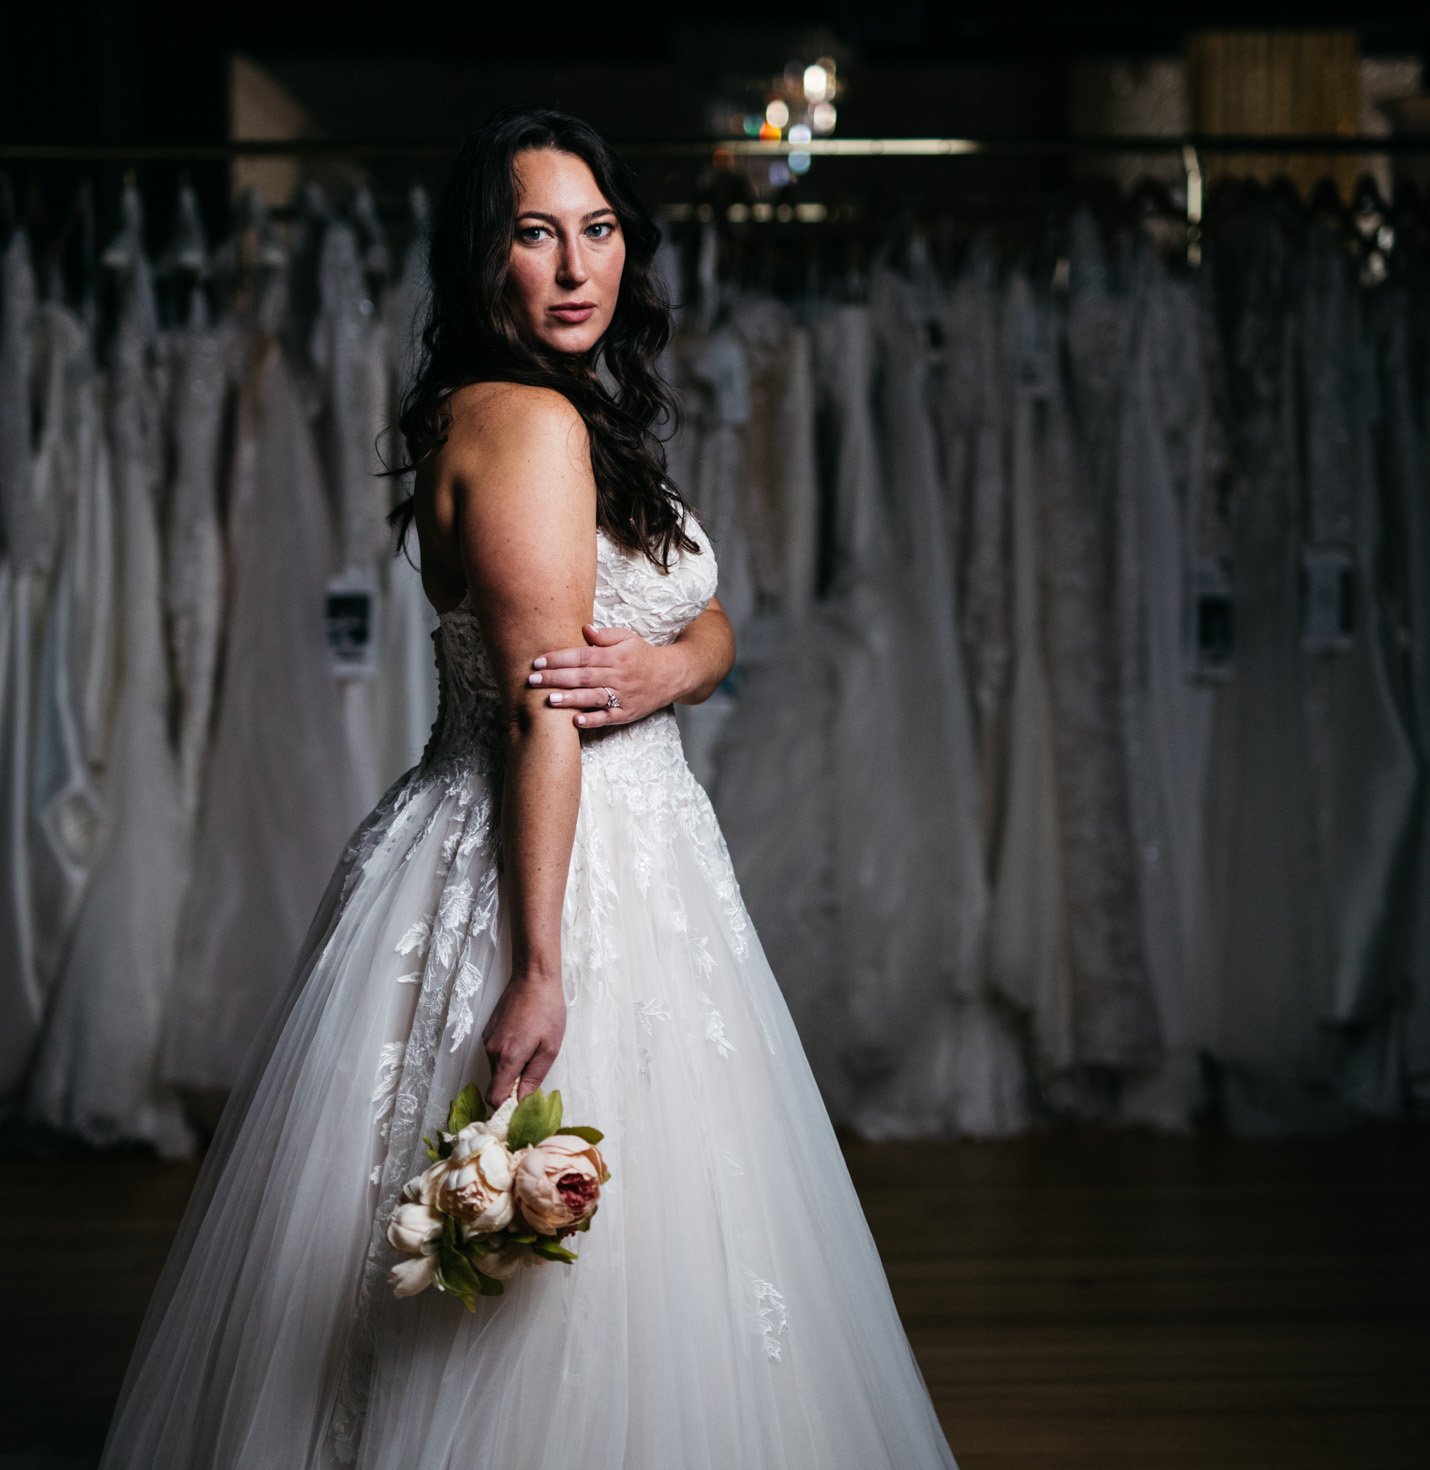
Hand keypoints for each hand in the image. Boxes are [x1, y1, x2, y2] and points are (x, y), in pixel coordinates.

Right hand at [481, 973, 566, 1106]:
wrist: (533, 977)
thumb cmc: (546, 1010)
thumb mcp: (549, 1048)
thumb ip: (533, 1078)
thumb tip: (523, 1101)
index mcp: (506, 1058)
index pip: (495, 1098)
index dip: (507, 1108)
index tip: (522, 1108)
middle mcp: (491, 1051)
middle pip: (496, 1084)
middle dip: (513, 1087)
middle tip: (535, 1076)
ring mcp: (487, 1040)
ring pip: (497, 1069)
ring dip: (513, 1070)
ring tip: (534, 1052)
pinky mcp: (489, 1031)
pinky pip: (496, 1054)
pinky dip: (509, 1056)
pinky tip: (526, 1041)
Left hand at [527, 624, 687, 729]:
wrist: (671, 676)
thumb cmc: (643, 655)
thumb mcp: (628, 639)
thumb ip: (605, 635)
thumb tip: (585, 629)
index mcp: (616, 655)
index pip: (584, 656)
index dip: (560, 659)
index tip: (539, 662)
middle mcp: (619, 675)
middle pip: (584, 676)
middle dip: (557, 678)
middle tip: (533, 680)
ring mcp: (623, 695)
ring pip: (594, 697)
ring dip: (571, 699)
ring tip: (549, 699)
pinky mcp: (627, 712)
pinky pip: (608, 717)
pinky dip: (592, 719)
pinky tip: (575, 721)